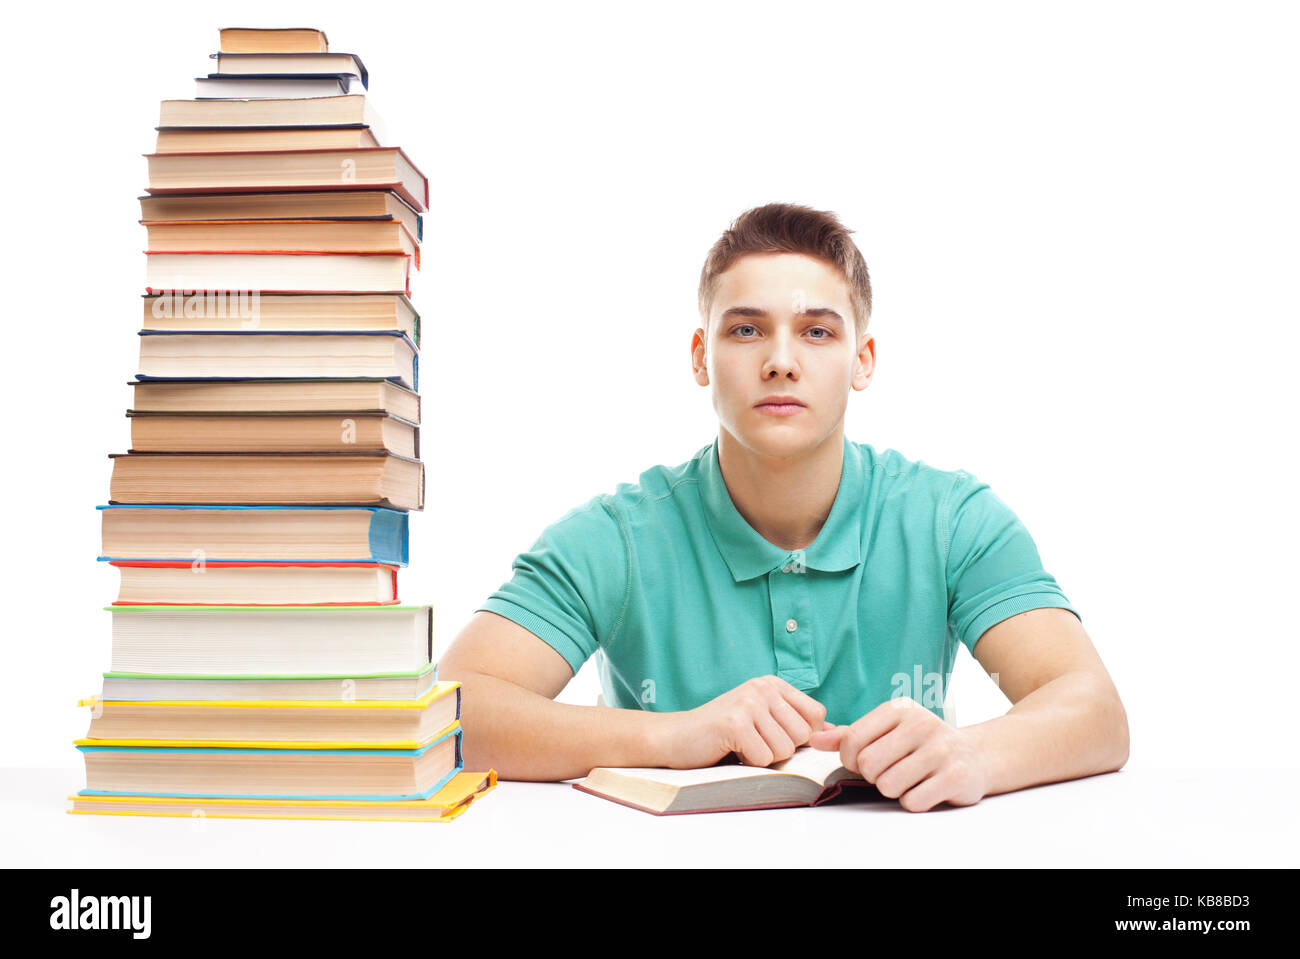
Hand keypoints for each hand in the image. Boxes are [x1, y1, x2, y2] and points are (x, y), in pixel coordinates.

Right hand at [659, 675, 828, 768]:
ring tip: (741, 745)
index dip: (802, 736)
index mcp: (772, 684)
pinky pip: (765, 758)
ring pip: (785, 749)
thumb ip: (795, 722)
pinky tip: (731, 750)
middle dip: (780, 749)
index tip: (774, 736)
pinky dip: (749, 762)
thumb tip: (834, 732)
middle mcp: (762, 687)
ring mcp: (749, 703)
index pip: (817, 715)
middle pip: (803, 735)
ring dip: (763, 757)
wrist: (675, 737)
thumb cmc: (720, 734)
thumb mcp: (762, 719)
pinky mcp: (735, 722)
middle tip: (752, 741)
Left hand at [808, 697, 986, 811]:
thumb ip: (849, 735)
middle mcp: (921, 724)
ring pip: (888, 786)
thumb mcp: (887, 730)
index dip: (851, 759)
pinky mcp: (956, 777)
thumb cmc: (921, 743)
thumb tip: (813, 739)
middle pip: (868, 765)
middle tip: (890, 771)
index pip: (851, 740)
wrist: (975, 755)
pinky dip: (914, 801)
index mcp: (899, 708)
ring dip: (894, 790)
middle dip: (873, 776)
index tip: (866, 760)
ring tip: (910, 777)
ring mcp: (941, 749)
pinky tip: (927, 787)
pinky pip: (912, 802)